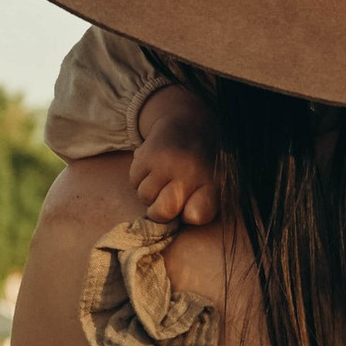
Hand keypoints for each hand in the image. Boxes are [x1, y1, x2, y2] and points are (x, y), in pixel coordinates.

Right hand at [128, 82, 221, 228]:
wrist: (186, 124)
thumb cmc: (198, 165)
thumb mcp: (211, 184)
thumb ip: (199, 206)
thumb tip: (173, 221)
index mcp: (212, 182)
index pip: (197, 215)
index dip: (189, 215)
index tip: (189, 206)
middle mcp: (190, 171)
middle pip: (164, 212)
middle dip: (160, 211)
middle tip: (166, 197)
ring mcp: (167, 162)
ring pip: (145, 197)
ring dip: (149, 193)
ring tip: (161, 178)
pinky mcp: (147, 155)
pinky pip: (134, 182)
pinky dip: (139, 179)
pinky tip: (152, 167)